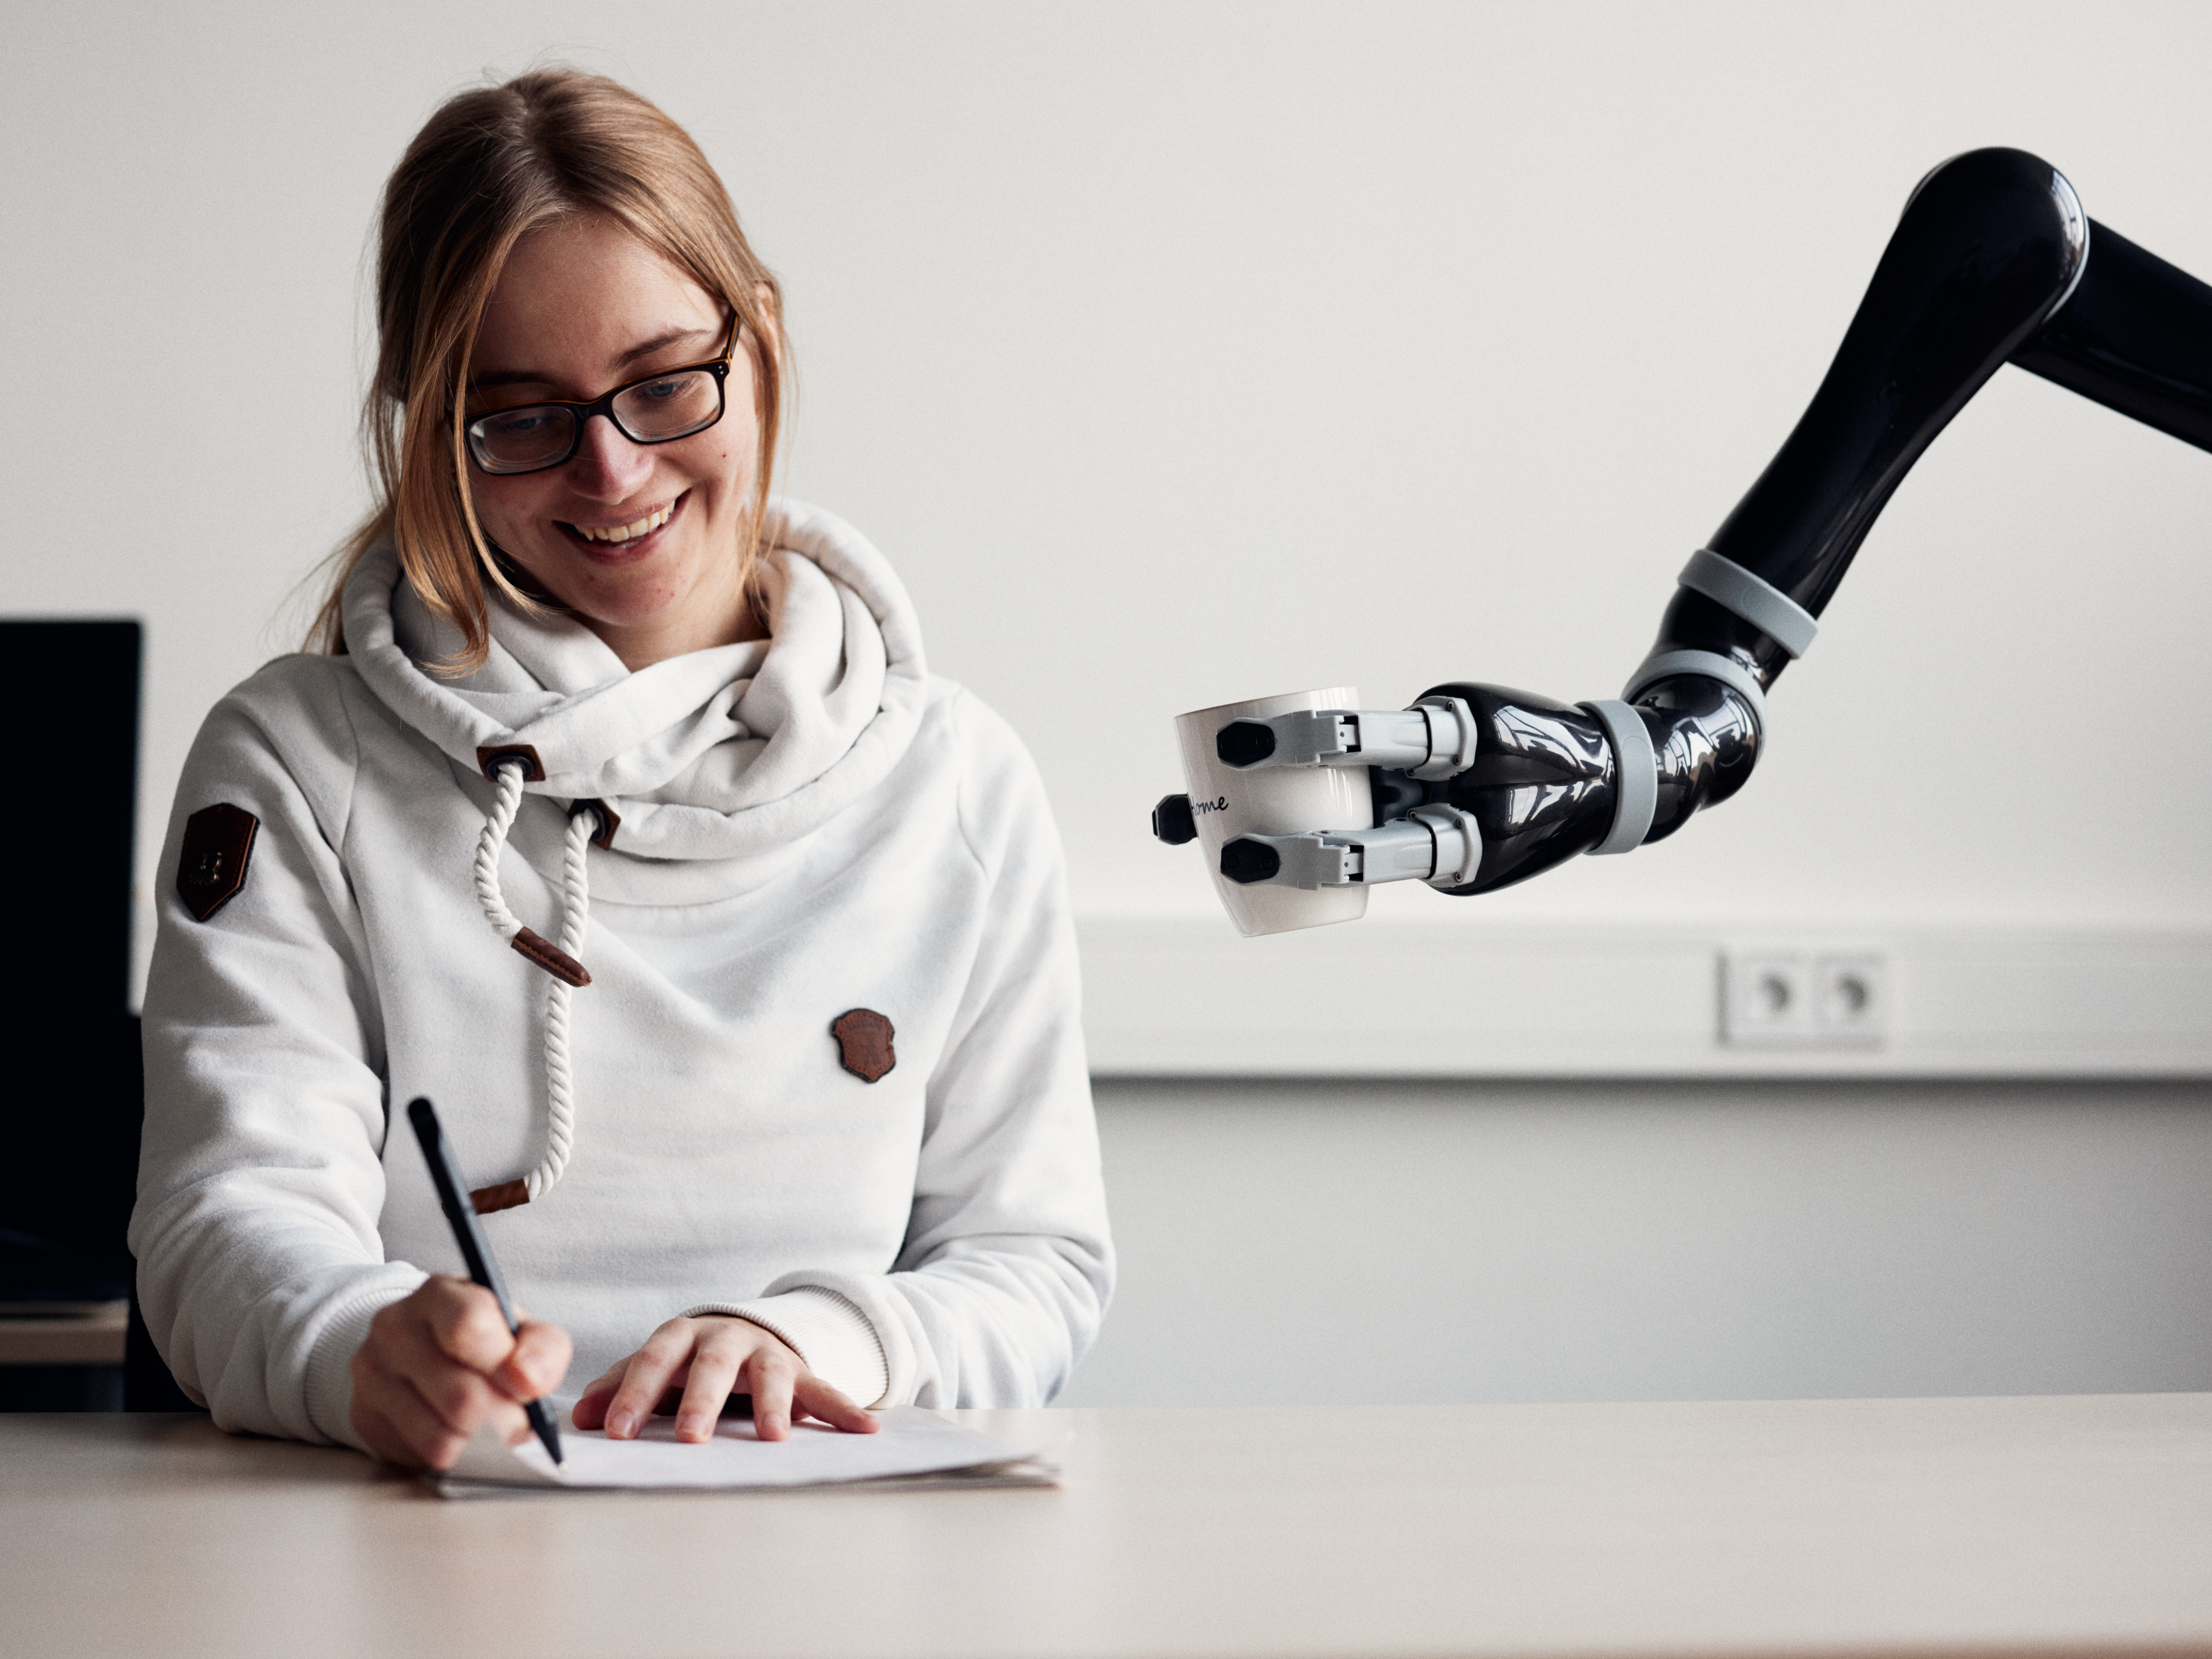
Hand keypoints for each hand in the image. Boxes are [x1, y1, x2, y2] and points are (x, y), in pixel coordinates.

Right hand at [348, 1275, 571, 1470]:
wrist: (424, 1354)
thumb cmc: (483, 1341)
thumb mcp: (522, 1331)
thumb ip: (543, 1348)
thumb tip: (529, 1382)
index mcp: (439, 1294)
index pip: (469, 1325)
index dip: (508, 1366)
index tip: (526, 1386)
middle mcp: (395, 1327)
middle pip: (462, 1397)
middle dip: (502, 1419)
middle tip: (514, 1417)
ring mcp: (372, 1373)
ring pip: (442, 1436)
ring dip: (478, 1443)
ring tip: (486, 1426)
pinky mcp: (364, 1417)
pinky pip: (422, 1456)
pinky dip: (452, 1454)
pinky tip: (454, 1431)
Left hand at [571, 1314, 878, 1442]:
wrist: (744, 1335)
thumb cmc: (689, 1362)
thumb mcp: (653, 1368)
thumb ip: (618, 1389)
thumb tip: (580, 1416)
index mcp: (683, 1336)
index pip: (654, 1359)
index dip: (632, 1393)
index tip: (615, 1432)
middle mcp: (727, 1338)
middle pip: (712, 1364)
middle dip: (701, 1400)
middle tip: (690, 1437)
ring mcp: (768, 1352)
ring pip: (771, 1373)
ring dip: (774, 1403)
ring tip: (774, 1437)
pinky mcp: (802, 1371)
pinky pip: (826, 1389)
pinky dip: (845, 1408)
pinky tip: (867, 1428)